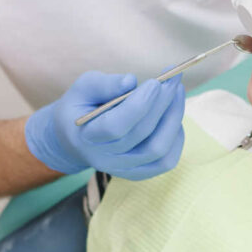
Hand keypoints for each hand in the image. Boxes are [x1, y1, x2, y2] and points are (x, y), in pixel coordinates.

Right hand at [25, 71, 185, 180]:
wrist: (75, 139)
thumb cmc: (81, 107)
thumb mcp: (83, 88)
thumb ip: (104, 84)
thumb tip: (131, 81)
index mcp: (87, 136)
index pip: (116, 126)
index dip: (138, 105)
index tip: (155, 82)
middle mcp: (105, 158)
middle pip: (142, 134)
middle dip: (162, 103)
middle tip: (173, 79)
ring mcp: (123, 168)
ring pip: (158, 150)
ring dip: (173, 118)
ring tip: (176, 92)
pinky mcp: (139, 172)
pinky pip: (166, 161)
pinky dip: (176, 137)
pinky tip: (174, 116)